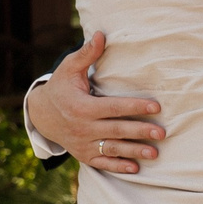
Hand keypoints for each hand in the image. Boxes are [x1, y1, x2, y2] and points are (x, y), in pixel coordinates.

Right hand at [26, 33, 163, 174]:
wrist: (41, 114)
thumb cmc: (61, 87)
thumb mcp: (69, 68)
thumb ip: (87, 54)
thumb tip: (101, 35)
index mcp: (82, 107)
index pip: (113, 107)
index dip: (135, 107)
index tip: (156, 107)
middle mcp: (83, 128)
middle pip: (116, 130)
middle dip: (139, 132)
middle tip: (161, 133)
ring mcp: (83, 144)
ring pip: (112, 149)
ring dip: (133, 152)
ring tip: (154, 154)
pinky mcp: (84, 155)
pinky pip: (102, 163)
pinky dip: (117, 167)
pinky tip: (135, 168)